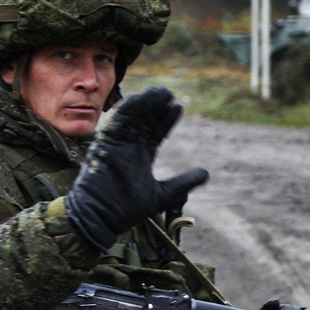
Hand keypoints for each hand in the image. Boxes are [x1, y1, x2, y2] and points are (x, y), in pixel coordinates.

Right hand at [64, 87, 208, 250]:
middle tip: (169, 93)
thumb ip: (183, 183)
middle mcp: (129, 146)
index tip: (178, 107)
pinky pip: (115, 122)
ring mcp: (117, 144)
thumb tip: (206, 173)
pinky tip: (139, 98)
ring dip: (144, 104)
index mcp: (141, 155)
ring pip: (132, 118)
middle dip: (156, 107)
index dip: (166, 120)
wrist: (102, 216)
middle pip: (145, 120)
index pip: (155, 132)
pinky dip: (126, 110)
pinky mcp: (105, 145)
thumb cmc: (128, 208)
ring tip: (159, 92)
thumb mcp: (163, 194)